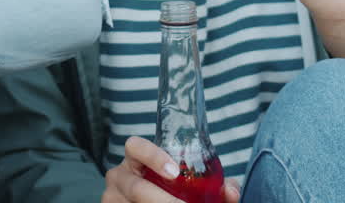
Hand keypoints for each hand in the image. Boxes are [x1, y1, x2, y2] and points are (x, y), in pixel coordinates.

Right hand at [101, 137, 239, 202]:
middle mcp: (119, 176)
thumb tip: (232, 192)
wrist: (153, 200)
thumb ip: (214, 187)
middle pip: (137, 189)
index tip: (175, 173)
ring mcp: (111, 198)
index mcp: (135, 160)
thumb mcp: (189, 186)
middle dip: (163, 201)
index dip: (153, 156)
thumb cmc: (171, 192)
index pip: (135, 146)